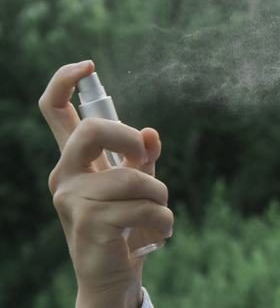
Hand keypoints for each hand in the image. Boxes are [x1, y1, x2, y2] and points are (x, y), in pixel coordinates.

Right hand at [40, 61, 173, 307]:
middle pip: (92, 131)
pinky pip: (143, 207)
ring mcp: (73, 199)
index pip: (53, 111)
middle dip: (129, 138)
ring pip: (134, 178)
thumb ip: (142, 156)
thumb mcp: (138, 184)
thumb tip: (149, 133)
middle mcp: (65, 174)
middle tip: (146, 159)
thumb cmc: (127, 223)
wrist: (113, 276)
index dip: (64, 81)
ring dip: (161, 196)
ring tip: (161, 215)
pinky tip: (161, 233)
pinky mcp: (89, 223)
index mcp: (75, 159)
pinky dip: (164, 220)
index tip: (88, 65)